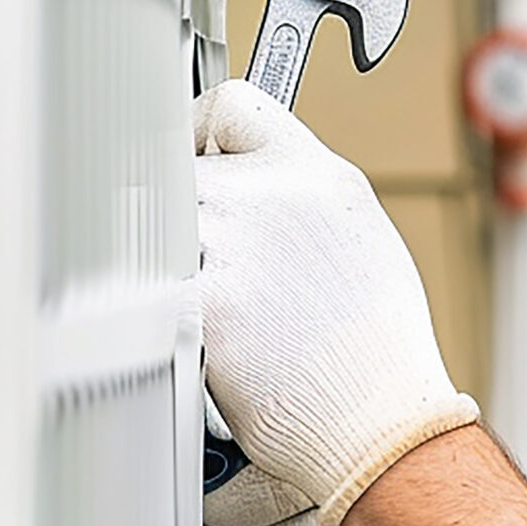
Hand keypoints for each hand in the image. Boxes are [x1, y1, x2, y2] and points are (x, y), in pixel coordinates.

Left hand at [194, 80, 477, 524]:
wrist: (379, 420)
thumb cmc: (375, 350)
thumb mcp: (358, 239)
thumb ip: (299, 201)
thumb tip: (246, 194)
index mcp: (319, 175)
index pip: (232, 105)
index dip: (199, 132)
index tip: (194, 160)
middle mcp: (276, 196)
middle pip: (179, 166)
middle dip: (176, 210)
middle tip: (189, 253)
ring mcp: (235, 247)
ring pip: (156, 227)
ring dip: (162, 261)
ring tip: (196, 301)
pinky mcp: (205, 304)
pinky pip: (147, 287)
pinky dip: (152, 310)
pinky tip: (178, 334)